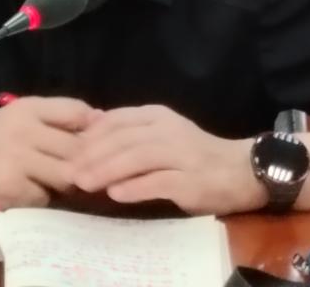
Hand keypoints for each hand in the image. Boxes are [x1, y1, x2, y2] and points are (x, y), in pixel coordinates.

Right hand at [0, 96, 97, 208]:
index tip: (94, 143)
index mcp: (28, 107)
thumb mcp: (17, 119)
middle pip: (78, 147)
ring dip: (65, 183)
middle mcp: (25, 128)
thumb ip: (54, 119)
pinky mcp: (11, 186)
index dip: (93, 130)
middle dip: (83, 163)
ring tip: (52, 182)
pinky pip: (45, 197)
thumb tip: (99, 120)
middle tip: (79, 171)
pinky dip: (42, 198)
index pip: (78, 111)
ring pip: (67, 174)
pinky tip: (27, 193)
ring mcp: (18, 158)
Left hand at [71, 104, 263, 214]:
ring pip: (137, 157)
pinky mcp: (191, 180)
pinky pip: (158, 182)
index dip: (91, 135)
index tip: (68, 151)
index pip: (117, 120)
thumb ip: (132, 132)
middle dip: (92, 155)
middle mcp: (168, 130)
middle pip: (122, 139)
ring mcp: (181, 154)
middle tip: (69, 171)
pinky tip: (116, 194)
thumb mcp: (162, 135)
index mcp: (157, 116)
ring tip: (84, 183)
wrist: (241, 170)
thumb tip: (93, 131)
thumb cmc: (196, 154)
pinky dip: (135, 187)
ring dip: (107, 170)